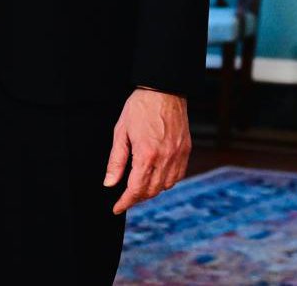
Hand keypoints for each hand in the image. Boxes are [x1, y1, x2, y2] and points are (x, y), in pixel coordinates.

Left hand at [104, 88, 190, 213]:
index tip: (117, 208)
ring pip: (166, 185)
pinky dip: (167, 181)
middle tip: (126, 197)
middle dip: (137, 198)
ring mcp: (178, 154)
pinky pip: (178, 174)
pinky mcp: (186, 149)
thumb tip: (110, 183)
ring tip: (141, 187)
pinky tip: (158, 176)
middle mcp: (165, 157)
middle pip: (151, 191)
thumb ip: (116, 161)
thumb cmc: (140, 107)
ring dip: (153, 190)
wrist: (165, 88)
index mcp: (146, 154)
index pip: (136, 189)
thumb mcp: (121, 132)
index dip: (125, 202)